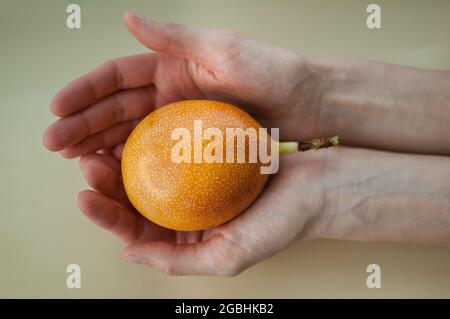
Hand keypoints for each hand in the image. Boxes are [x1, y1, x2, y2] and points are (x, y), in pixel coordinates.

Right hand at [42, 12, 319, 157]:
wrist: (307, 104)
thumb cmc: (272, 71)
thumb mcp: (223, 49)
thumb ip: (175, 38)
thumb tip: (127, 19)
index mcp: (171, 67)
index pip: (117, 77)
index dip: (85, 90)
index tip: (58, 107)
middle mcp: (170, 93)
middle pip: (116, 108)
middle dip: (82, 123)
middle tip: (54, 143)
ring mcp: (180, 122)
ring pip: (130, 133)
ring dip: (99, 145)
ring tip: (73, 160)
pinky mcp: (194, 146)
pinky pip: (156, 155)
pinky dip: (132, 163)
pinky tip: (112, 174)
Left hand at [76, 147, 328, 275]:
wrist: (318, 188)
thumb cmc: (282, 224)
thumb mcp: (230, 256)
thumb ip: (178, 262)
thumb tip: (129, 254)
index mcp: (188, 240)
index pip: (138, 232)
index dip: (107, 217)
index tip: (86, 197)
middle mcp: (189, 213)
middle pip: (137, 200)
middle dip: (106, 185)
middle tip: (89, 165)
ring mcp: (197, 184)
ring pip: (151, 172)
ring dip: (125, 160)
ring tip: (103, 146)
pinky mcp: (208, 158)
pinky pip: (175, 149)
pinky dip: (155, 141)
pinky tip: (140, 129)